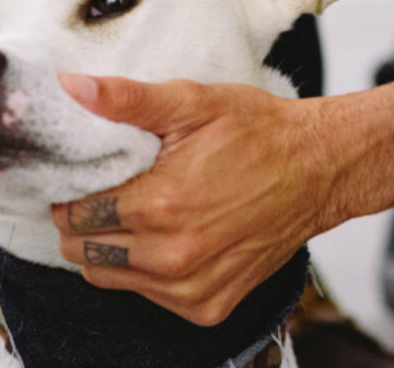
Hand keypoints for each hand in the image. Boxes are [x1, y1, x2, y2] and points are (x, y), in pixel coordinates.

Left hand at [51, 75, 393, 324]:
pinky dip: (146, 273)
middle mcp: (173, 255)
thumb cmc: (260, 132)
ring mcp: (191, 287)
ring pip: (110, 279)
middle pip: (84, 253)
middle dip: (83, 224)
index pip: (77, 215)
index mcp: (161, 204)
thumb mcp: (194, 102)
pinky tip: (166, 238)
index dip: (72, 195)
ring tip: (135, 214)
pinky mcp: (209, 306)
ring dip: (110, 250)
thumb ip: (128, 99)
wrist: (321, 168)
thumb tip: (73, 88)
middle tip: (107, 195)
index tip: (83, 180)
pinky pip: (149, 297)